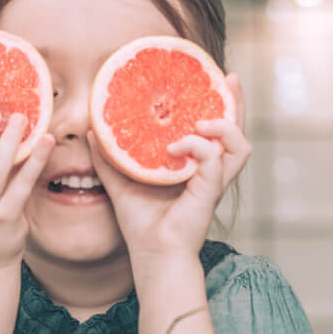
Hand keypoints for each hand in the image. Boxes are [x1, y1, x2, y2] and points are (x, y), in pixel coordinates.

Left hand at [89, 73, 251, 276]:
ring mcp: (214, 181)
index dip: (222, 105)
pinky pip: (212, 158)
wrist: (151, 255)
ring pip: (240, 144)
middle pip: (238, 131)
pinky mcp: (210, 191)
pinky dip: (195, 146)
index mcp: (198, 167)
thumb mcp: (120, 183)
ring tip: (201, 120)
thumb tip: (92, 131)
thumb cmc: (142, 224)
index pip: (219, 130)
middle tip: (229, 77)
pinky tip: (173, 148)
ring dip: (224, 125)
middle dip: (237, 102)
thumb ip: (109, 158)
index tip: (217, 79)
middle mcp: (212, 171)